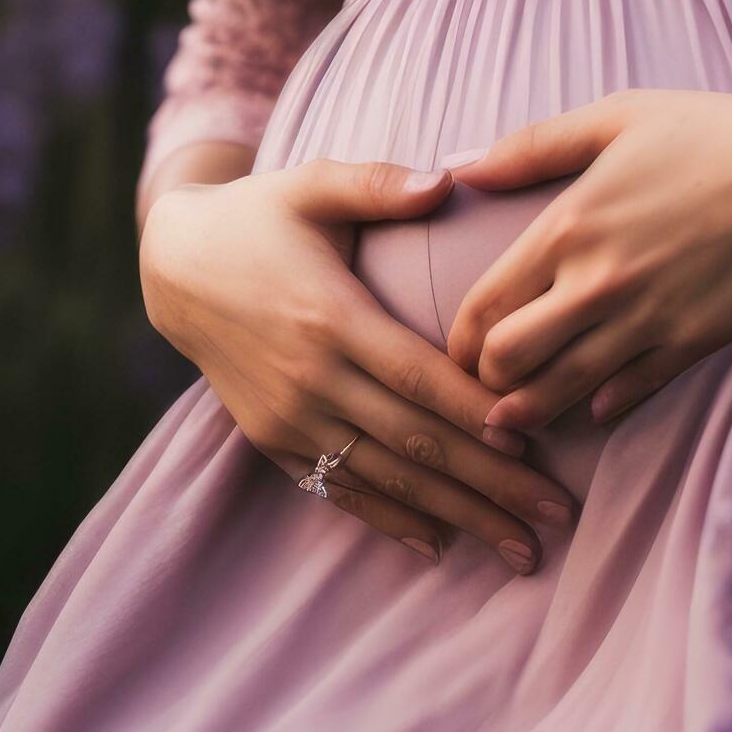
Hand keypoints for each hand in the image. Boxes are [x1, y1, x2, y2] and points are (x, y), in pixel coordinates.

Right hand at [139, 158, 576, 570]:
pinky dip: (388, 521)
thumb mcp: (312, 184)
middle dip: (491, 485)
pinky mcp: (271, 439)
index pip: (420, 378)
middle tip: (557, 516)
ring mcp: (288, 417)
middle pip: (415, 443)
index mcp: (331, 316)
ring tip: (520, 550)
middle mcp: (310, 378)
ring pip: (385, 478)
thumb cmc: (258, 217)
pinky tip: (440, 545)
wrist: (174, 267)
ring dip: (456, 517)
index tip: (535, 442)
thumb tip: (448, 180)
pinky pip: (337, 488)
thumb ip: (379, 184)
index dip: (477, 415)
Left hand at [443, 76, 731, 431]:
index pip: (482, 308)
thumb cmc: (713, 132)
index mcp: (566, 227)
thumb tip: (462, 168)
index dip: (458, 341)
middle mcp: (595, 283)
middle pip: (507, 362)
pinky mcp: (691, 343)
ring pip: (561, 392)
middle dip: (484, 380)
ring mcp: (645, 319)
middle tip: (485, 383)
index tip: (459, 348)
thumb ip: (531, 146)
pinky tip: (592, 406)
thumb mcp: (614, 117)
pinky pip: (628, 395)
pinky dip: (601, 406)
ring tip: (515, 417)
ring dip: (529, 411)